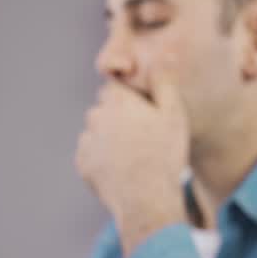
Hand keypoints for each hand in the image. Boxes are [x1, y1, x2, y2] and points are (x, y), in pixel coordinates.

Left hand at [77, 62, 188, 256]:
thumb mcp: (174, 115)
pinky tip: (121, 170)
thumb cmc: (164, 155)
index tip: (143, 114)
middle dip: (117, 118)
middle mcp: (96, 117)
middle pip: (103, 109)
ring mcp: (87, 142)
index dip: (129, 99)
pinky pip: (90, 155)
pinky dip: (101, 159)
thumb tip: (162, 58)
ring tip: (133, 156)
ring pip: (96, 132)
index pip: (114, 87)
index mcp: (117, 101)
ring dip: (108, 138)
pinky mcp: (83, 164)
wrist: (146, 200)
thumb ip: (165, 83)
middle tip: (141, 138)